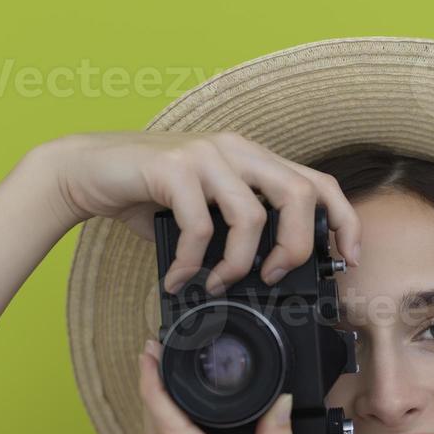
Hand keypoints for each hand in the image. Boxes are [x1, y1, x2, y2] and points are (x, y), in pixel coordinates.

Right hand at [28, 130, 361, 293]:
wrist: (87, 171)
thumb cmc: (150, 195)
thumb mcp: (206, 209)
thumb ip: (240, 228)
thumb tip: (273, 273)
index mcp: (253, 158)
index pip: (318, 182)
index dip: (343, 221)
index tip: (346, 258)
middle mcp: (236, 149)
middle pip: (299, 195)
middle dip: (297, 247)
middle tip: (275, 276)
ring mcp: (206, 155)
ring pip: (251, 216)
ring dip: (239, 264)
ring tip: (219, 283)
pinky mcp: (173, 168)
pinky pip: (201, 226)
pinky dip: (193, 263)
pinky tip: (182, 278)